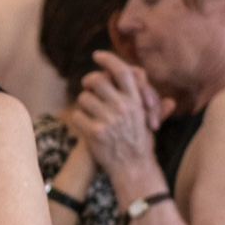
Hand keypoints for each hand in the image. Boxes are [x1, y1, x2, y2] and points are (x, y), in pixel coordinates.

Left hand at [64, 51, 169, 193]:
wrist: (134, 169)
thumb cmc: (140, 142)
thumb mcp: (147, 116)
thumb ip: (141, 93)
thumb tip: (140, 71)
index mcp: (136, 101)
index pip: (122, 71)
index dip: (108, 60)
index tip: (97, 55)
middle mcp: (123, 107)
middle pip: (97, 80)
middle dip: (89, 82)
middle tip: (88, 87)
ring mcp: (108, 120)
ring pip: (84, 98)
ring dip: (84, 104)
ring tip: (90, 112)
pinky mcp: (95, 133)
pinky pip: (77, 116)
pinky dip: (79, 120)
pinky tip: (86, 126)